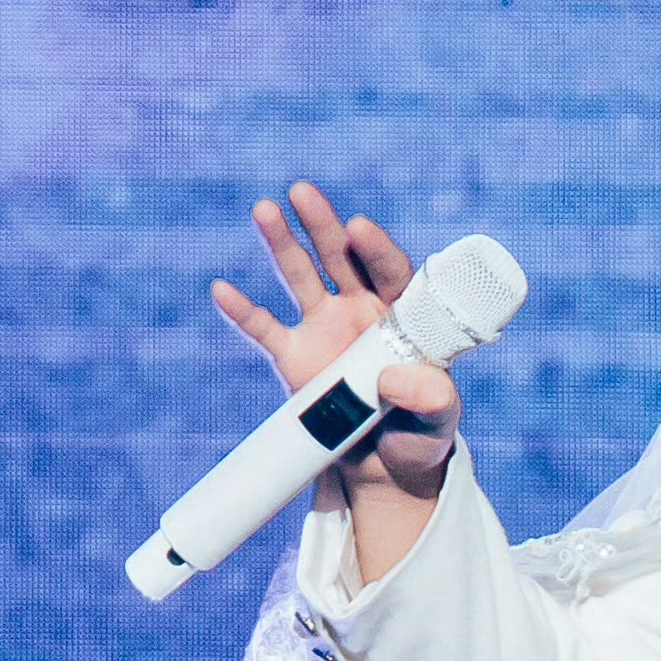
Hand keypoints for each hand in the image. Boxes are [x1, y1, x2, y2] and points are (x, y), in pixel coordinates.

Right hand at [209, 181, 457, 511]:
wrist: (385, 468)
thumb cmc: (421, 436)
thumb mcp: (438, 422)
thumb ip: (430, 399)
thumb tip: (398, 379)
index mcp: (403, 316)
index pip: (393, 273)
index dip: (377, 250)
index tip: (359, 228)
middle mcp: (362, 310)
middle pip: (343, 257)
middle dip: (324, 225)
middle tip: (303, 192)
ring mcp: (325, 328)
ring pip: (302, 277)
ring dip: (282, 243)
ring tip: (264, 208)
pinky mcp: (294, 356)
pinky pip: (265, 329)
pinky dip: (243, 311)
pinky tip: (222, 290)